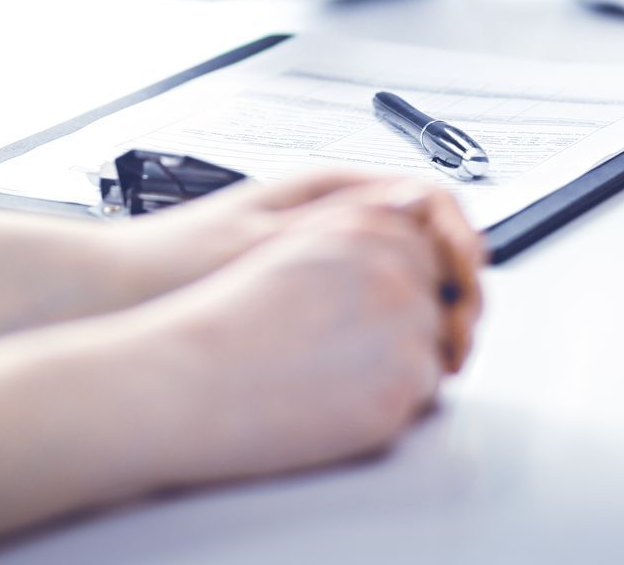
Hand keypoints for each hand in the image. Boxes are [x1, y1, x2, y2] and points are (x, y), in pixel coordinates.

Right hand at [126, 189, 476, 487]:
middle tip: (362, 343)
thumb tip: (406, 244)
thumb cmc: (221, 317)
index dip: (418, 274)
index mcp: (364, 226)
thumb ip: (357, 235)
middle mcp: (393, 271)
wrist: (183, 379)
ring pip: (438, 345)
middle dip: (415, 318)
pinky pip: (425, 392)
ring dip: (406, 357)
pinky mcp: (401, 389)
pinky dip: (396, 397)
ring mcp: (404, 330)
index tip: (401, 295)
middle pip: (440, 295)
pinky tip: (345, 394)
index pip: (432, 243)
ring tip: (342, 370)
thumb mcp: (292, 243)